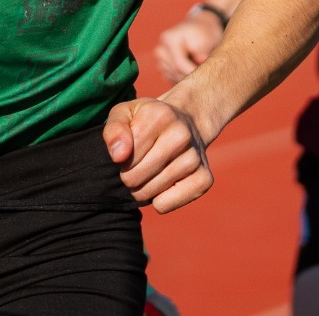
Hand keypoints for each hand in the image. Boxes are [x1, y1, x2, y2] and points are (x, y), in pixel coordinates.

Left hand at [104, 97, 212, 212]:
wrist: (188, 122)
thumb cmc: (148, 121)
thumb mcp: (125, 114)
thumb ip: (114, 130)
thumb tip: (118, 156)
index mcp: (160, 115)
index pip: (125, 157)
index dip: (121, 158)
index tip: (129, 148)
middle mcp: (181, 136)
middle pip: (135, 177)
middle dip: (129, 176)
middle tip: (137, 164)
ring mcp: (195, 159)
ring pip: (149, 194)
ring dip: (143, 188)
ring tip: (151, 171)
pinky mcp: (204, 180)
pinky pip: (165, 205)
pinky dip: (159, 199)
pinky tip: (165, 182)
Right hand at [153, 9, 223, 82]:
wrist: (199, 31)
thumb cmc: (203, 35)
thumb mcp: (206, 40)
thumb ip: (202, 53)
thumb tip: (199, 61)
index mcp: (168, 39)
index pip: (178, 63)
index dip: (192, 71)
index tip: (206, 75)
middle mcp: (161, 50)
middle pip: (175, 72)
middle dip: (191, 74)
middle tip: (204, 69)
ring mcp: (160, 60)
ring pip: (174, 78)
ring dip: (188, 77)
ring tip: (198, 66)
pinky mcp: (163, 69)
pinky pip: (173, 80)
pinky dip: (184, 78)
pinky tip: (191, 69)